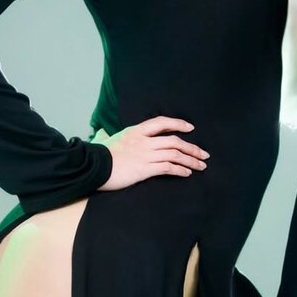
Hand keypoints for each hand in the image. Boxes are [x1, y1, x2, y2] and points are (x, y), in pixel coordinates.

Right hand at [94, 116, 209, 191]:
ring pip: (175, 154)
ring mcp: (145, 154)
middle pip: (174, 140)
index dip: (178, 123)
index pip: (161, 122)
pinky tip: (187, 173)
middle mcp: (144, 141)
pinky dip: (180, 170)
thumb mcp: (115, 139)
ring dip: (191, 160)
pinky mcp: (145, 169)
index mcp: (136, 131)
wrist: (93, 167)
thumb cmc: (100, 155)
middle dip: (192, 147)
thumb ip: (128, 138)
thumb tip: (129, 139)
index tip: (190, 128)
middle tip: (204, 154)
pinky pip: (168, 168)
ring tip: (200, 166)